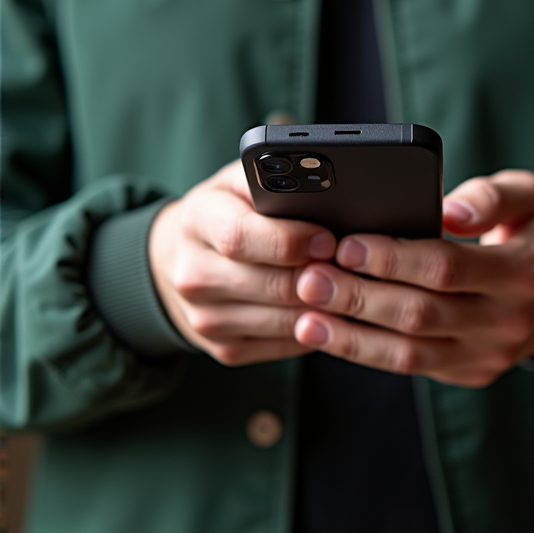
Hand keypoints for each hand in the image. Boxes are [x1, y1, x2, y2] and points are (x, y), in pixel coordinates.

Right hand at [149, 160, 335, 364]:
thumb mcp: (240, 182)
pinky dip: (316, 329)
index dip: (292, 240)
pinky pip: (286, 345)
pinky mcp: (226, 350)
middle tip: (352, 266)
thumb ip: (272, 183)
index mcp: (197, 221)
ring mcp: (206, 318)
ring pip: (286, 320)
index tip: (326, 239)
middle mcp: (193, 274)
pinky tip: (327, 309)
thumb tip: (324, 195)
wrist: (181, 259)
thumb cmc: (226, 212)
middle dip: (321, 275)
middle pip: (272, 285)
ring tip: (349, 286)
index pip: (240, 237)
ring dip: (326, 306)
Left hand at [293, 171, 533, 386]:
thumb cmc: (533, 233)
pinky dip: (364, 352)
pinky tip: (326, 334)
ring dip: (351, 336)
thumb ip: (492, 196)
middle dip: (358, 297)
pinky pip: (410, 367)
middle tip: (308, 277)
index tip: (346, 244)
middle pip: (421, 314)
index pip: (447, 267)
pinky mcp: (467, 372)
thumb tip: (452, 210)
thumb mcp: (531, 197)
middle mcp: (507, 321)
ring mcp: (487, 355)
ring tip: (304, 316)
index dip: (393, 258)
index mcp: (523, 271)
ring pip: (409, 354)